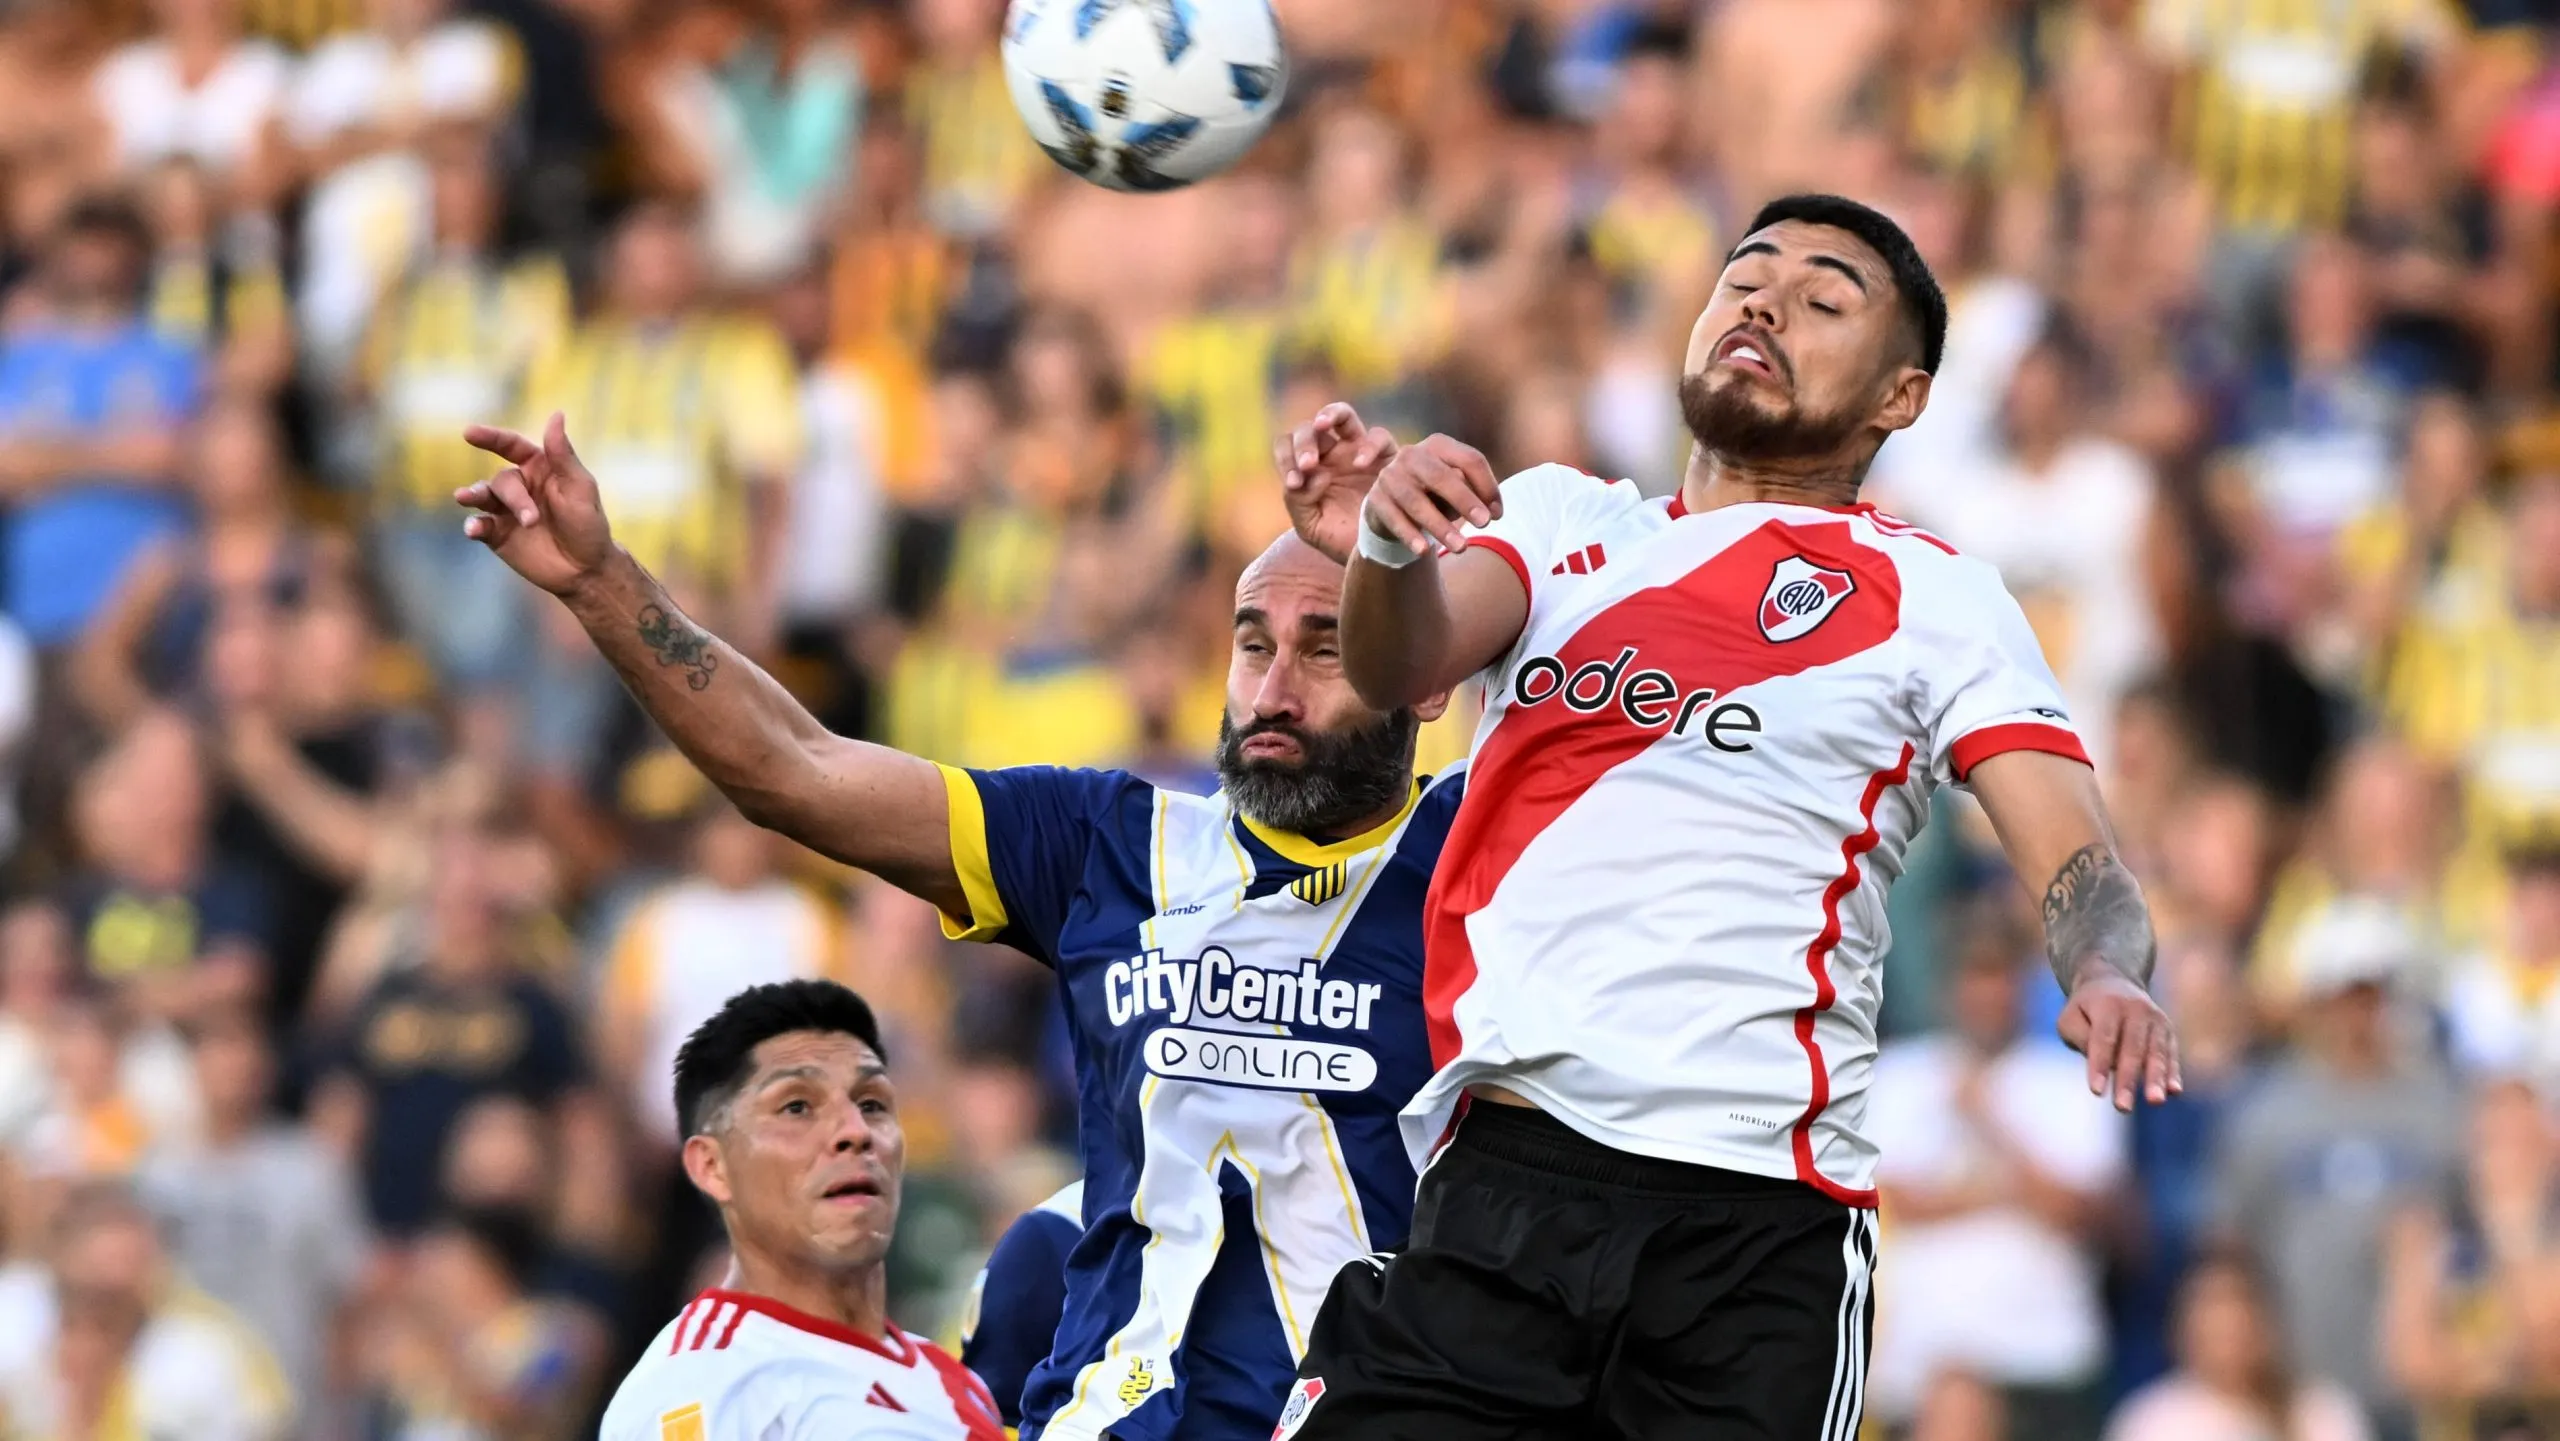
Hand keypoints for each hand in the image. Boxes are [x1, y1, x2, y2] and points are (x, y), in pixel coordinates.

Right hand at [457, 413, 615, 596]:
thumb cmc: (588, 524)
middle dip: (514, 498)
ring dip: (474, 496)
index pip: (511, 446)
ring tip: (464, 498)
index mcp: (539, 468)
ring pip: (481, 496)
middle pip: (502, 480)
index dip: (490, 438)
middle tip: (531, 520)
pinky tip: (473, 529)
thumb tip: (556, 414)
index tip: (469, 433)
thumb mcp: (580, 487)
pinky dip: (473, 525)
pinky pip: (479, 525)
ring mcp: (505, 510)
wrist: (585, 569)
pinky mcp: (497, 534)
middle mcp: (519, 486)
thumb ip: (563, 454)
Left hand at [1277, 402, 1399, 563]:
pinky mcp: (1388, 458)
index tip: (1293, 484)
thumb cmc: (1342, 541)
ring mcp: (1359, 452)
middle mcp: (1331, 455)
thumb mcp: (1311, 527)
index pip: (1287, 446)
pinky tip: (1359, 464)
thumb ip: (1297, 502)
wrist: (1379, 555)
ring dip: (1329, 415)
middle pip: (1309, 428)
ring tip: (1322, 425)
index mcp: (1309, 469)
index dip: (1285, 458)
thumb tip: (1306, 477)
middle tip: (1307, 466)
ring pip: (1342, 415)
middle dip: (1303, 443)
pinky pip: (1379, 437)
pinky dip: (1368, 445)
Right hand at [1362, 434, 1503, 559]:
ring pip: (1416, 501)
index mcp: (1439, 445)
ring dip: (1440, 526)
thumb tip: (1489, 508)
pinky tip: (1424, 551)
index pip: (1470, 459)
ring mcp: (1390, 475)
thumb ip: (1472, 492)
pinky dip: (1409, 534)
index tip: (1497, 515)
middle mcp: (1412, 454)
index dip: (1488, 486)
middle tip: (1484, 524)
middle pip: (1441, 476)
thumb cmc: (1435, 497)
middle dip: (1464, 500)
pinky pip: (1393, 518)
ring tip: (1461, 547)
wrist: (1394, 508)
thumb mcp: (1456, 491)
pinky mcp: (1375, 498)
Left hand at [2056, 969, 2181, 1112]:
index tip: (2096, 1091)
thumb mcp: (2070, 1017)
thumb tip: (2102, 1063)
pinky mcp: (2168, 1030)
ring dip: (2155, 1079)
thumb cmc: (2086, 1010)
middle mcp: (2136, 1009)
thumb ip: (2080, 1038)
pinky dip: (2172, 1073)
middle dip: (2128, 1079)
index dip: (2099, 1065)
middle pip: (2132, 1048)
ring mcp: (2156, 1019)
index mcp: (2108, 1004)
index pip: (2103, 1039)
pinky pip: (2171, 1054)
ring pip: (2156, 1052)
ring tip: (2154, 1101)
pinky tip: (2174, 1091)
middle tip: (2123, 1107)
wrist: (2113, 982)